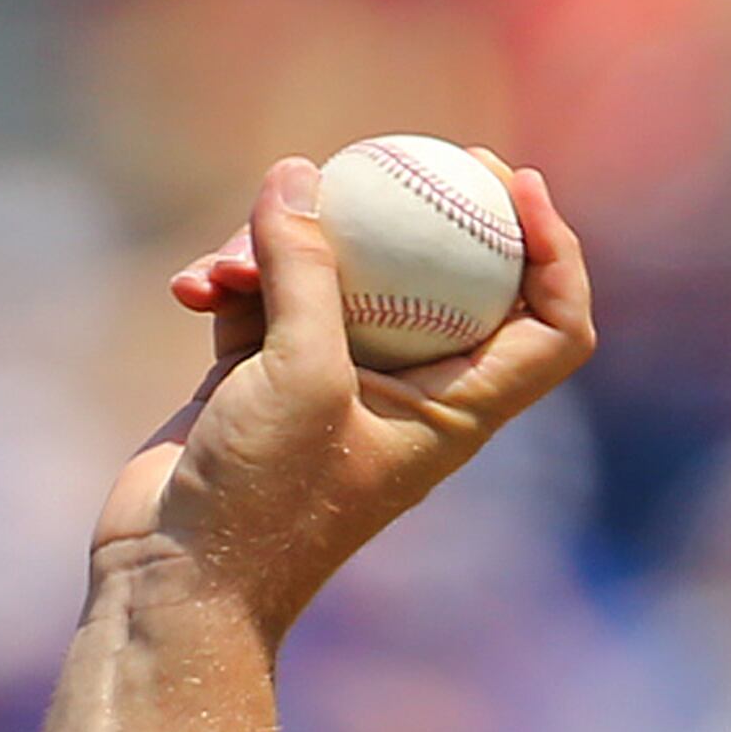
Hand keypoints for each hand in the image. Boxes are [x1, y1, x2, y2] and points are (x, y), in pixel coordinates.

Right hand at [95, 147, 593, 638]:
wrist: (176, 581)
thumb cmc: (264, 500)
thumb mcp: (297, 375)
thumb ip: (306, 272)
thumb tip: (300, 174)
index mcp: (461, 407)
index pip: (550, 326)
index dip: (554, 250)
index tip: (511, 181)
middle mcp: (412, 391)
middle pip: (446, 279)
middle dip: (423, 212)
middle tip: (398, 150)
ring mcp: (336, 381)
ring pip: (337, 276)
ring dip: (281, 249)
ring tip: (226, 266)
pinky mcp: (265, 375)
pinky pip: (265, 297)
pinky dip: (233, 282)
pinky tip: (191, 286)